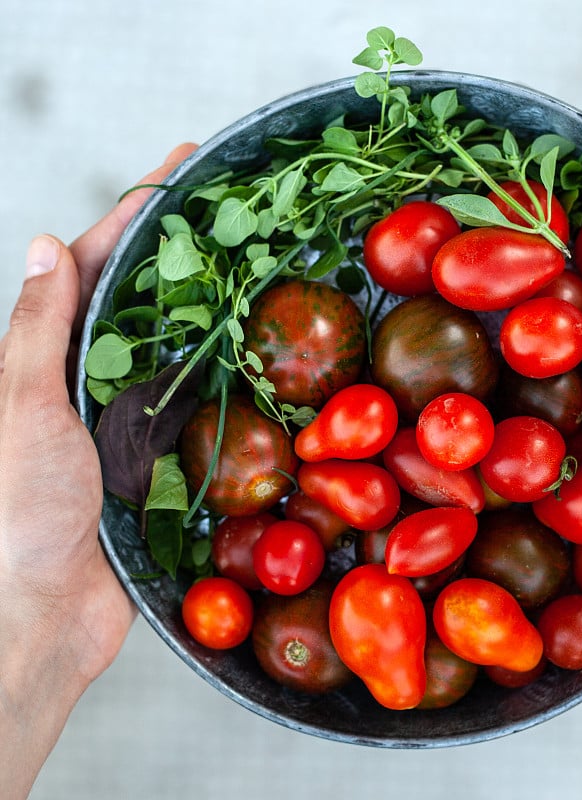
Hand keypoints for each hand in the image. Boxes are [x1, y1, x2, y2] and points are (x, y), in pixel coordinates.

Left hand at [0, 143, 196, 799]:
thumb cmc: (19, 511)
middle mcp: (93, 377)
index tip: (181, 168)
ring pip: (181, 347)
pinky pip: (201, 406)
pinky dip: (227, 376)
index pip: (99, 264)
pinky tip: (259, 355)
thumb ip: (37, 331)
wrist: (42, 611)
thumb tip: (50, 245)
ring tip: (260, 267)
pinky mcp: (162, 457)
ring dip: (214, 306)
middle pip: (147, 296)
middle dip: (187, 248)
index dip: (138, 211)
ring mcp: (131, 416)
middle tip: (238, 207)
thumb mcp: (23, 408)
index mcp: (52, 356)